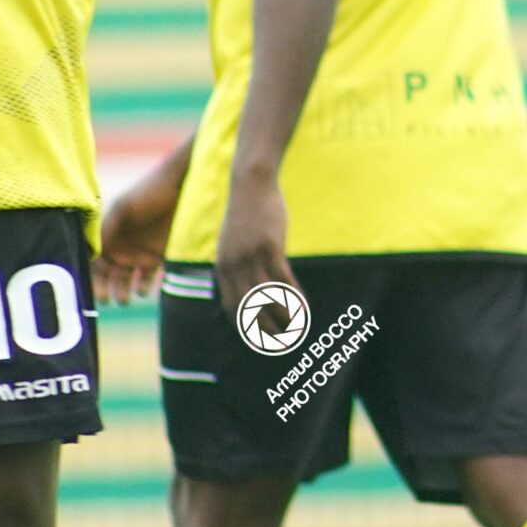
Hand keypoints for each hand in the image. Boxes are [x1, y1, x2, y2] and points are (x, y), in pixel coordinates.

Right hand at [91, 162, 182, 306]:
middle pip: (108, 274)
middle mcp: (121, 244)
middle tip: (108, 300)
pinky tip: (143, 290)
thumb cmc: (148, 193)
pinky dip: (144, 286)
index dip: (91, 276)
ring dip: (124, 290)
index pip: (94, 260)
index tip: (92, 290)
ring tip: (126, 299)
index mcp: (108, 233)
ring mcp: (139, 251)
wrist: (181, 188)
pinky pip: (148, 277)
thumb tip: (89, 255)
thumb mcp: (123, 209)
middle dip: (106, 288)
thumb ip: (106, 230)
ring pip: (127, 279)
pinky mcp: (158, 256)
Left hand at [213, 170, 295, 325]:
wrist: (250, 183)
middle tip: (281, 344)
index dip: (244, 327)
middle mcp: (232, 265)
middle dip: (265, 331)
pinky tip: (305, 307)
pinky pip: (282, 280)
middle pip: (247, 309)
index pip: (230, 307)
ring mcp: (250, 256)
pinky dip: (294, 298)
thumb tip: (244, 286)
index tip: (259, 340)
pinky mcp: (269, 247)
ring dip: (283, 318)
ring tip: (298, 329)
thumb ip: (234, 264)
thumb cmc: (246, 214)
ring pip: (266, 298)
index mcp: (222, 267)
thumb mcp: (231, 242)